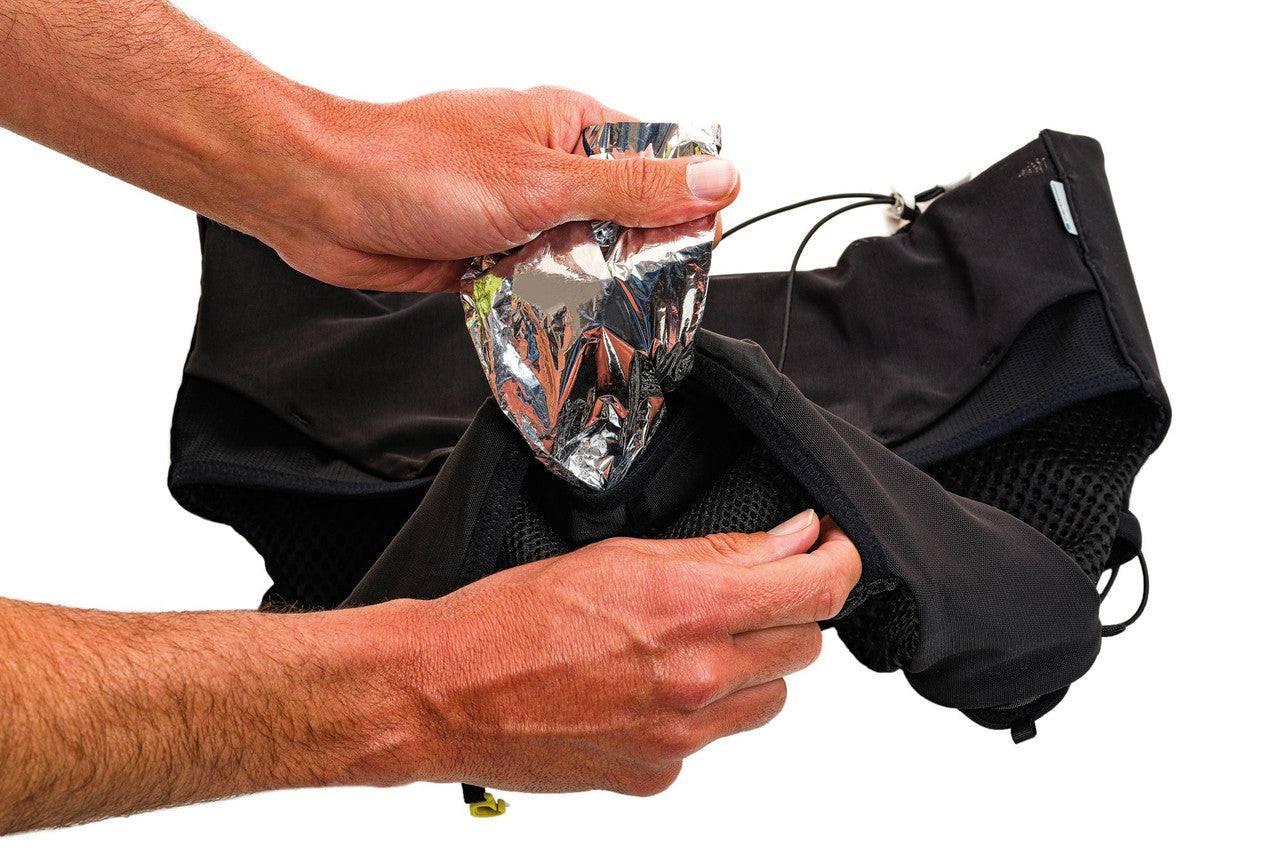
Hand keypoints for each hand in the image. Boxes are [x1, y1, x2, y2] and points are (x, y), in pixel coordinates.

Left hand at [267, 86, 739, 290]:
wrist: (319, 199)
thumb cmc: (413, 166)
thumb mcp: (543, 182)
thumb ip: (633, 188)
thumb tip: (717, 178)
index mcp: (569, 127)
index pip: (656, 163)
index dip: (683, 208)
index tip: (696, 253)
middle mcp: (546, 167)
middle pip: (621, 220)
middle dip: (632, 262)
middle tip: (645, 299)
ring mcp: (516, 211)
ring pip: (576, 260)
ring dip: (581, 289)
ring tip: (593, 315)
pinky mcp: (487, 252)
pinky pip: (533, 286)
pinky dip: (539, 306)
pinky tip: (544, 323)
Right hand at [370, 510, 859, 795]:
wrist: (444, 693)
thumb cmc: (512, 616)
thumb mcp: (622, 558)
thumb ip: (722, 553)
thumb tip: (793, 540)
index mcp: (692, 610)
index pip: (819, 589)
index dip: (841, 562)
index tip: (834, 549)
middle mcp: (698, 681)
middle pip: (804, 647)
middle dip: (785, 613)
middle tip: (742, 593)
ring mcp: (681, 740)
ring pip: (767, 699)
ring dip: (751, 666)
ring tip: (686, 643)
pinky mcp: (657, 777)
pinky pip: (711, 740)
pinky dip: (698, 711)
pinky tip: (643, 687)